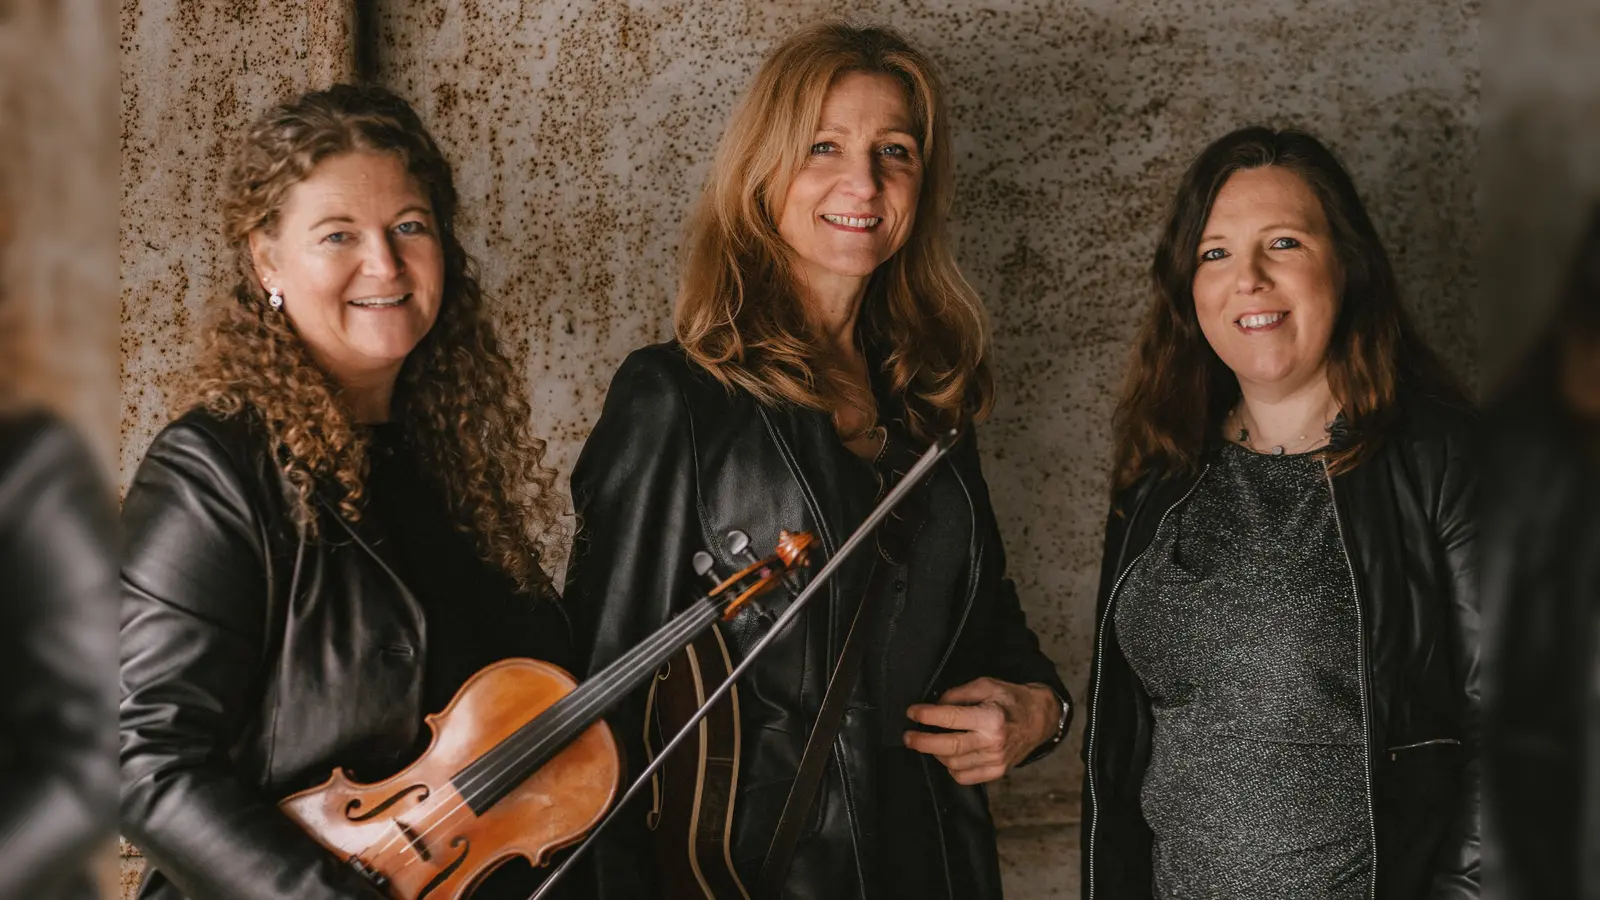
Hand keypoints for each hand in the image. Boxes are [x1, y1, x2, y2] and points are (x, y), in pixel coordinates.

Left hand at [902, 677, 1063, 784]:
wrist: (1039, 719)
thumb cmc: (1011, 699)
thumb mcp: (986, 685)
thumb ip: (958, 694)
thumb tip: (934, 706)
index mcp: (991, 718)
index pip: (951, 718)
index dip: (926, 715)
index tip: (911, 712)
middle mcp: (993, 743)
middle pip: (948, 747)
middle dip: (922, 742)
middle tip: (907, 736)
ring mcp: (996, 761)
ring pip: (953, 764)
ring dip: (936, 753)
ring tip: (930, 742)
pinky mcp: (997, 772)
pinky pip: (964, 777)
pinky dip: (950, 768)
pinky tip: (948, 755)